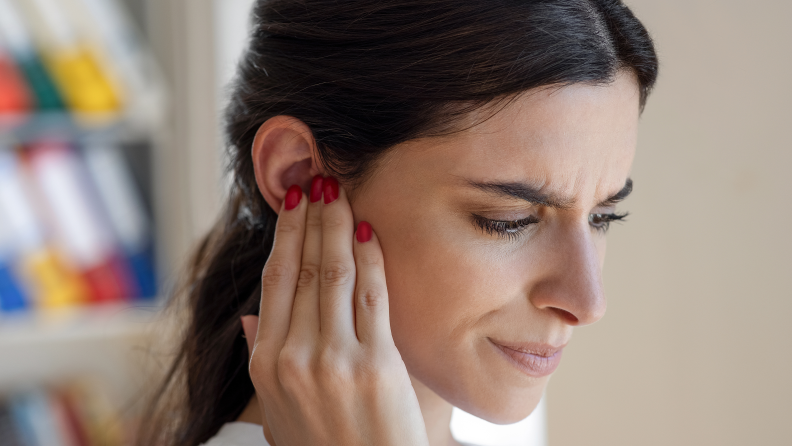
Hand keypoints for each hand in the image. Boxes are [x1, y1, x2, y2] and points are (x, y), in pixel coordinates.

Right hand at [241, 177, 428, 445]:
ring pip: (333, 274)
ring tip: (341, 192)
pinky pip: (372, 297)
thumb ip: (259, 359)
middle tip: (319, 178)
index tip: (292, 202)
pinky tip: (369, 232)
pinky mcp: (376, 364)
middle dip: (312, 218)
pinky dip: (370, 259)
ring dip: (338, 226)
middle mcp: (295, 356)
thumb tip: (249, 316)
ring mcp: (335, 359)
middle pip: (302, 269)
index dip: (284, 235)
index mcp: (266, 363)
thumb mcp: (275, 411)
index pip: (274, 281)